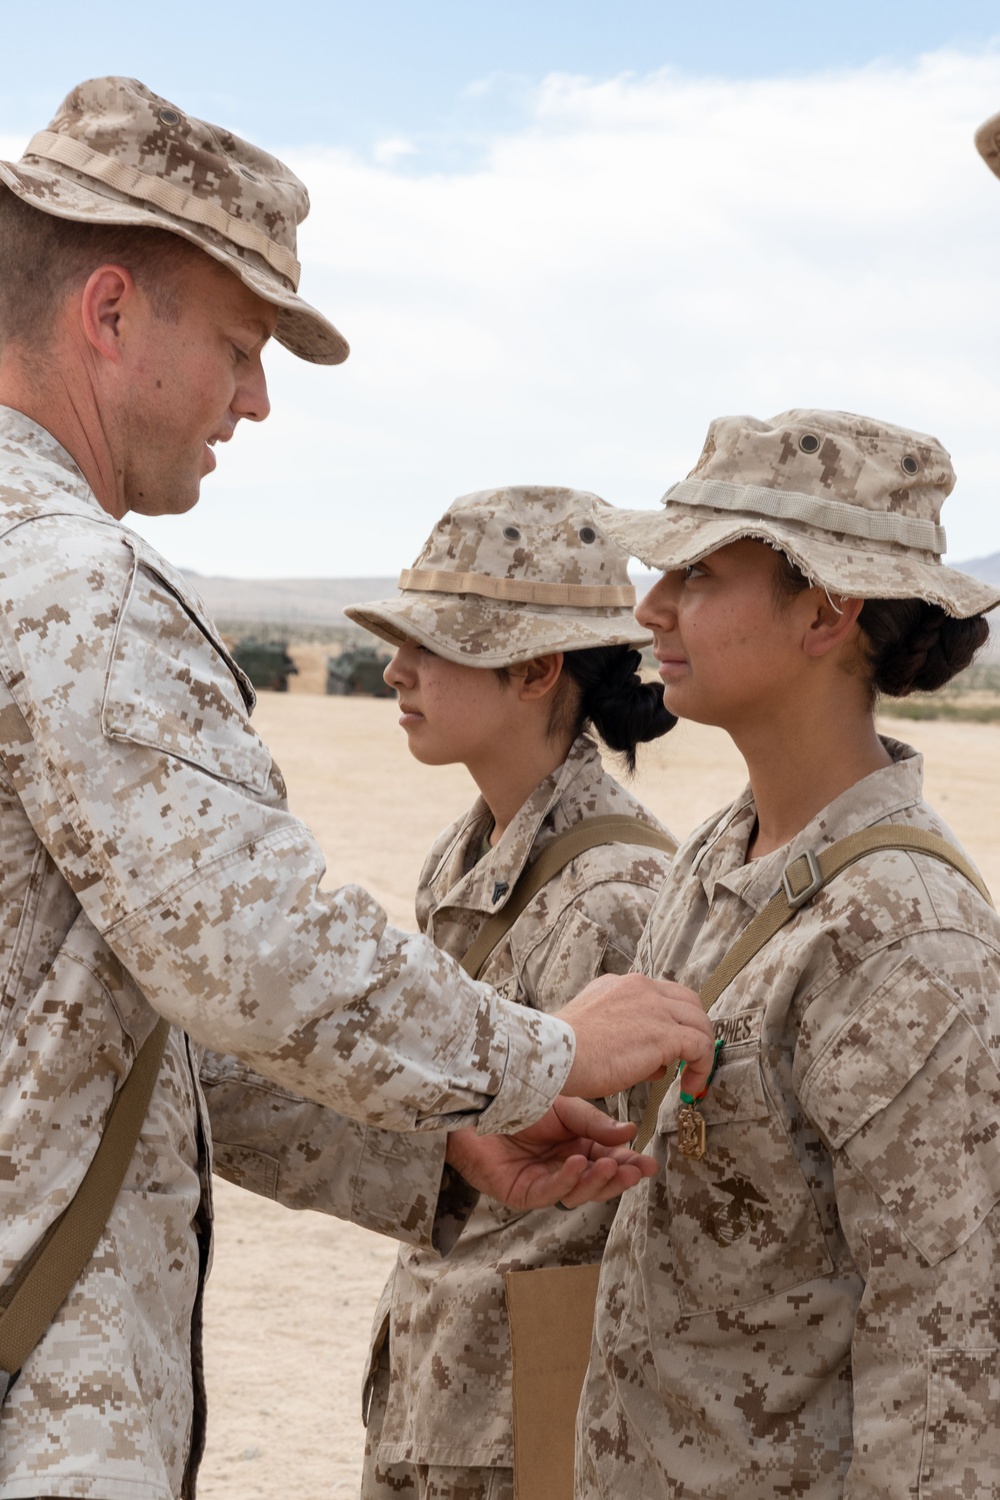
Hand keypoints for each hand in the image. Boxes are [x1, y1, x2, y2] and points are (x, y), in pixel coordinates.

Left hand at [445, 1095, 657, 1210]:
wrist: (479, 1101)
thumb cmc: (519, 1101)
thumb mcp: (566, 1107)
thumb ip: (596, 1123)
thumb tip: (630, 1133)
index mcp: (577, 1146)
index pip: (608, 1161)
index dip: (629, 1164)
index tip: (649, 1165)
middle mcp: (563, 1168)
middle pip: (597, 1182)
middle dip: (618, 1179)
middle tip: (636, 1172)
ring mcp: (543, 1183)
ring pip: (577, 1193)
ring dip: (596, 1181)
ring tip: (610, 1166)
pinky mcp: (522, 1193)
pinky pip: (549, 1192)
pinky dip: (566, 1180)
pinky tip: (577, 1164)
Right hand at [556, 973, 715, 1099]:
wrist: (556, 1053)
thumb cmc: (564, 1051)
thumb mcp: (595, 1029)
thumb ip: (624, 1034)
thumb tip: (653, 1061)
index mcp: (622, 985)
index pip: (661, 995)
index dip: (672, 1021)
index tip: (669, 1047)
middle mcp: (641, 988)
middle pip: (688, 1002)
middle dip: (693, 1029)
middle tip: (690, 1057)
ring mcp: (655, 1008)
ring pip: (700, 1022)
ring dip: (701, 1050)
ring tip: (692, 1077)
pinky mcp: (664, 1034)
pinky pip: (701, 1046)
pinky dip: (702, 1067)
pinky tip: (689, 1088)